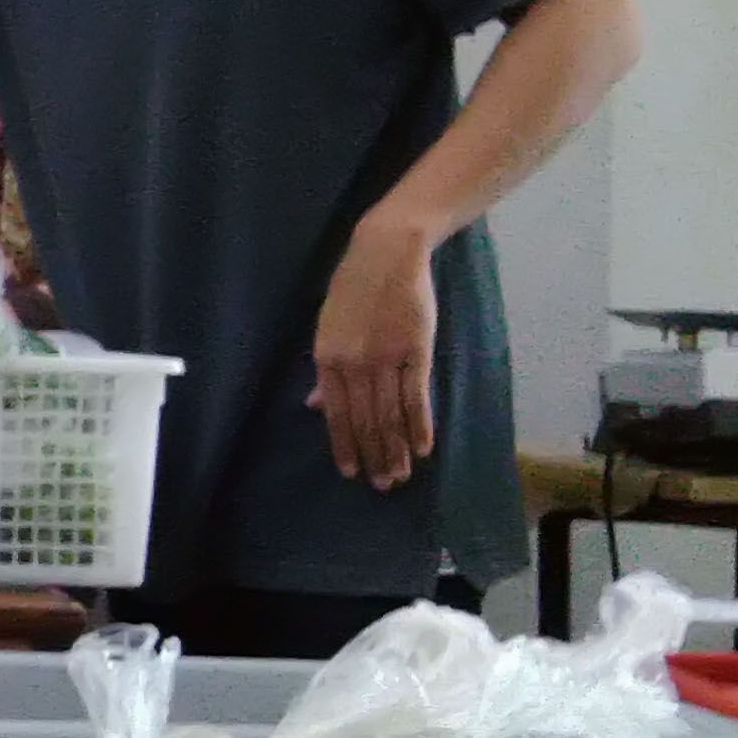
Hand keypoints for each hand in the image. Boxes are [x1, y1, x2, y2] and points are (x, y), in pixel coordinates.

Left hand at [309, 213, 438, 488]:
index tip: (351, 471)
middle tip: (383, 484)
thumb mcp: (327, 328)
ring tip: (402, 473)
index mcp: (326, 359)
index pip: (335, 413)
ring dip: (397, 448)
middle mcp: (353, 363)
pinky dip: (420, 424)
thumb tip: (313, 406)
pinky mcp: (415, 350)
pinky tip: (424, 446)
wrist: (386, 253)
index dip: (344, 445)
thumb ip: (324, 372)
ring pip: (389, 414)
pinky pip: (416, 395)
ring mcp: (385, 357)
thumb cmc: (354, 290)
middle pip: (364, 419)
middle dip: (374, 455)